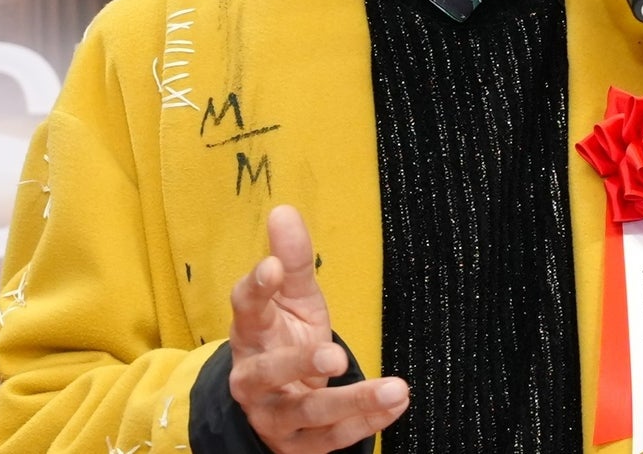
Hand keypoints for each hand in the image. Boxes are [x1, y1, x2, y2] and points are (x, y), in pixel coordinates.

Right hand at [228, 206, 408, 452]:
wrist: (276, 401)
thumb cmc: (285, 336)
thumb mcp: (292, 298)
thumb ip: (292, 260)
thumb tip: (283, 211)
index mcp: (250, 332)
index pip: (246, 307)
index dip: (256, 288)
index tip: (272, 268)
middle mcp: (253, 378)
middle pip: (269, 373)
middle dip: (299, 364)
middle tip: (334, 353)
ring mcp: (274, 416)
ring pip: (308, 413)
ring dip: (352, 401)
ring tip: (396, 387)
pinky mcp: (297, 445)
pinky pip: (333, 437)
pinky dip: (367, 421)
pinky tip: (396, 403)